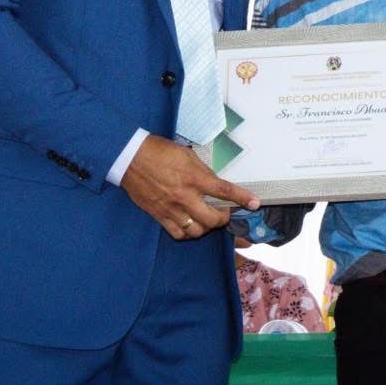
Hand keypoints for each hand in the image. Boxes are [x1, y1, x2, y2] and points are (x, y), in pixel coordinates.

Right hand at [120, 135, 258, 239]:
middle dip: (224, 219)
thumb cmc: (159, 151)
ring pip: (196, 231)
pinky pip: (178, 233)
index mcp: (193, 177)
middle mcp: (184, 196)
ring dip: (206, 227)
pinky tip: (190, 225)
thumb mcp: (187, 155)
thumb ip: (202, 171)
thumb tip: (215, 184)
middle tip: (225, 213)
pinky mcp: (159, 215)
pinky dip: (187, 232)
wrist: (130, 157)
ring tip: (207, 219)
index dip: (242, 198)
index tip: (255, 203)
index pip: (224, 190)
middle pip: (212, 219)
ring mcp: (171, 208)